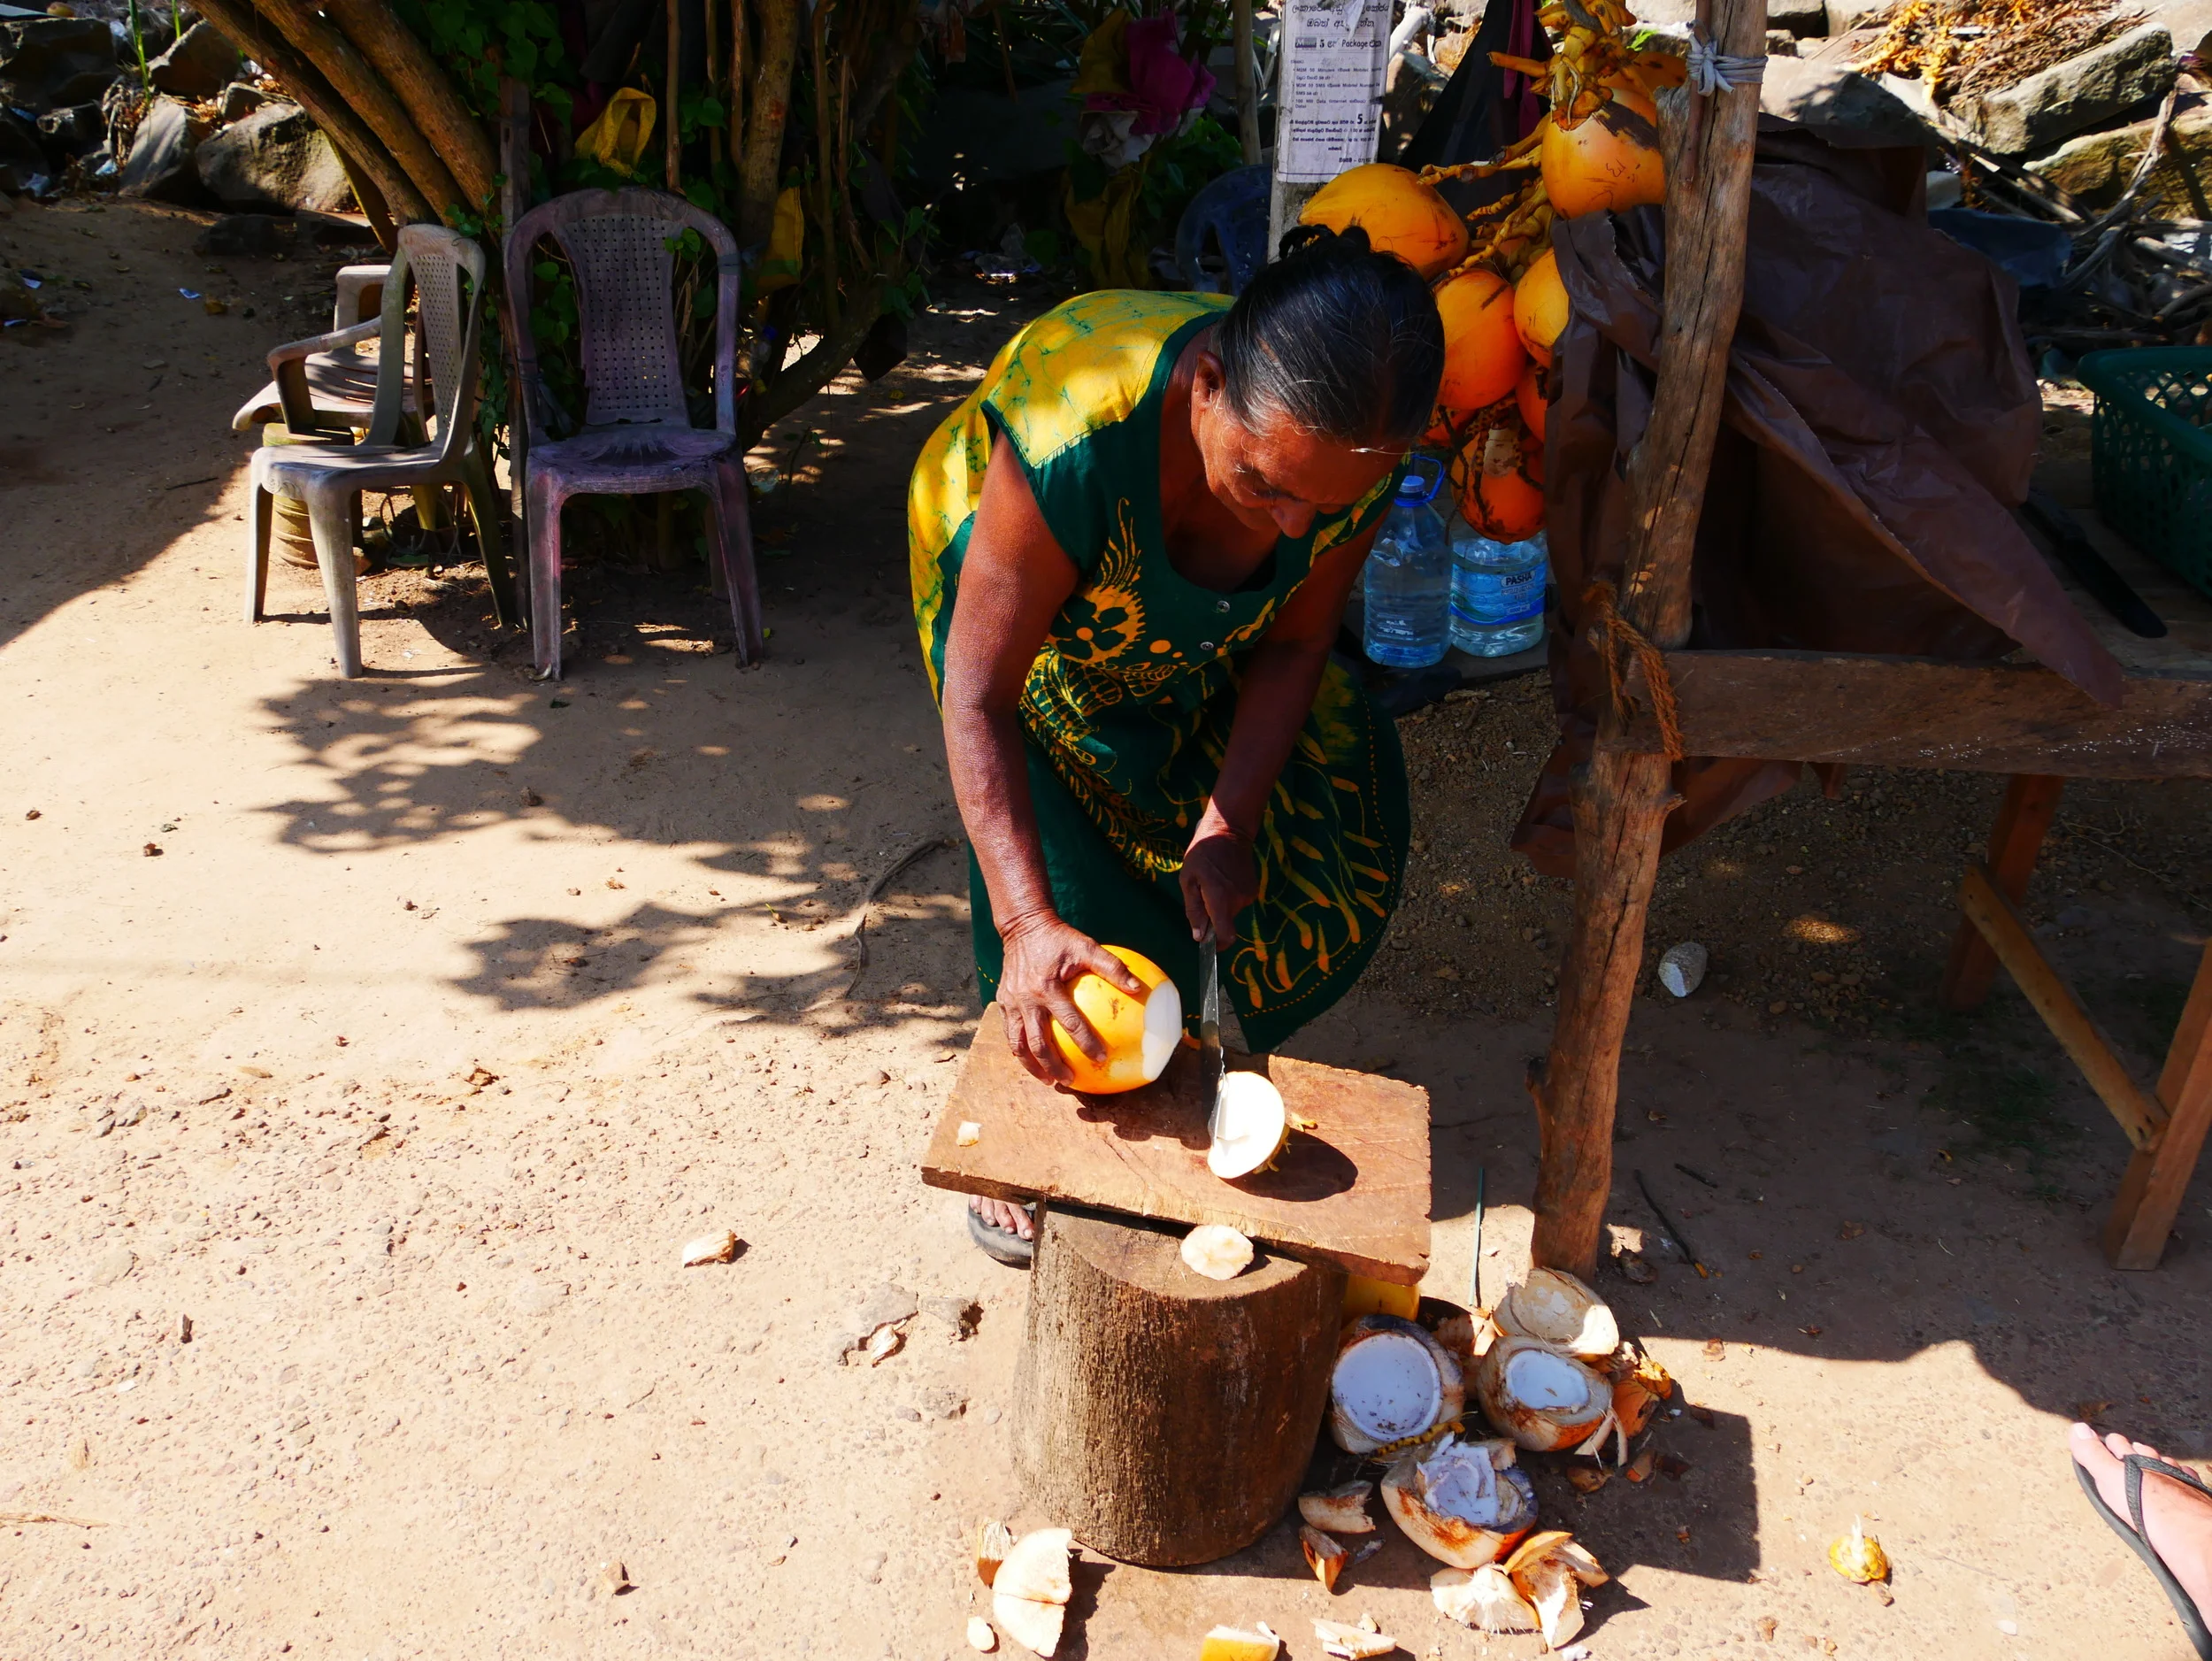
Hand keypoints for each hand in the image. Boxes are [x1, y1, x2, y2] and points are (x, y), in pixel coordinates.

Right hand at [997, 912, 1145, 1085]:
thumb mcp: (1086, 946)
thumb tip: (1138, 987)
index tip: (1100, 1058)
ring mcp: (1010, 1002)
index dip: (1085, 1042)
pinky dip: (1020, 1050)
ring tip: (1048, 1080)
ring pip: (1018, 1044)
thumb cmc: (1059, 938)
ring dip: (1032, 1066)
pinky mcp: (1002, 1002)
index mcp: (1047, 988)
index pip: (1069, 1022)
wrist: (1023, 927)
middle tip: (1070, 1080)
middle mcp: (1026, 999)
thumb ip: (1112, 967)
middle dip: (1053, 1066)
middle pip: (1038, 1043)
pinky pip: (1010, 1032)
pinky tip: (1034, 1060)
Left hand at [1180, 800, 1257, 947]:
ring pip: (1231, 911)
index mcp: (1220, 898)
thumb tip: (1199, 936)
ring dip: (1221, 905)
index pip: (1227, 935)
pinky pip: (1238, 901)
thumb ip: (1194, 910)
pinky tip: (1223, 878)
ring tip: (1213, 882)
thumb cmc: (1202, 853)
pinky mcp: (1254, 888)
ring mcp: (1249, 894)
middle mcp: (1239, 899)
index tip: (1210, 944)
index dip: (1219, 945)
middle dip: (1213, 916)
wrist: (1229, 830)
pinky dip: (1229, 897)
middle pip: (1226, 922)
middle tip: (1202, 894)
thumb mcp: (1188, 880)